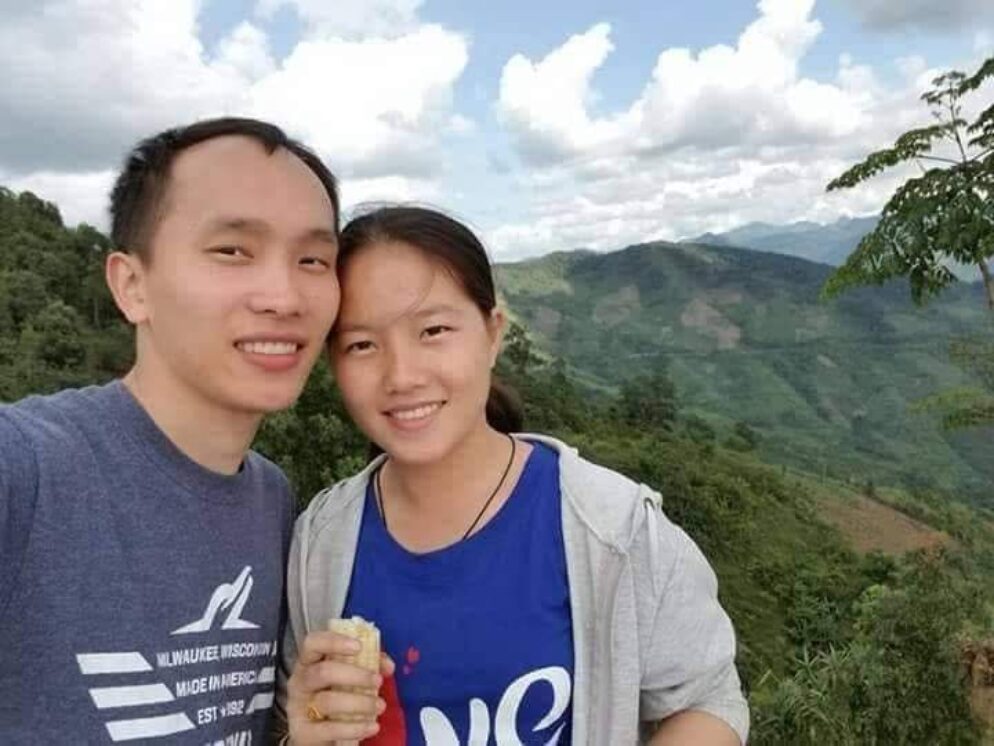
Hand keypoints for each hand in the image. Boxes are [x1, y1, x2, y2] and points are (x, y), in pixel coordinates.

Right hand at [286, 630, 395, 744]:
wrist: (315, 734)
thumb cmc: (333, 696)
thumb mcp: (346, 677)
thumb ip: (368, 663)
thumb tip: (388, 665)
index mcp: (309, 662)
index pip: (313, 643)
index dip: (334, 642)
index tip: (359, 646)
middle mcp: (300, 682)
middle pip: (323, 672)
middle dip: (355, 675)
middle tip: (378, 681)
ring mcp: (299, 708)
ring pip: (328, 701)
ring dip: (360, 703)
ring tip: (380, 706)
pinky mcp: (304, 732)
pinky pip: (330, 729)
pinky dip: (355, 728)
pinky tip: (372, 727)